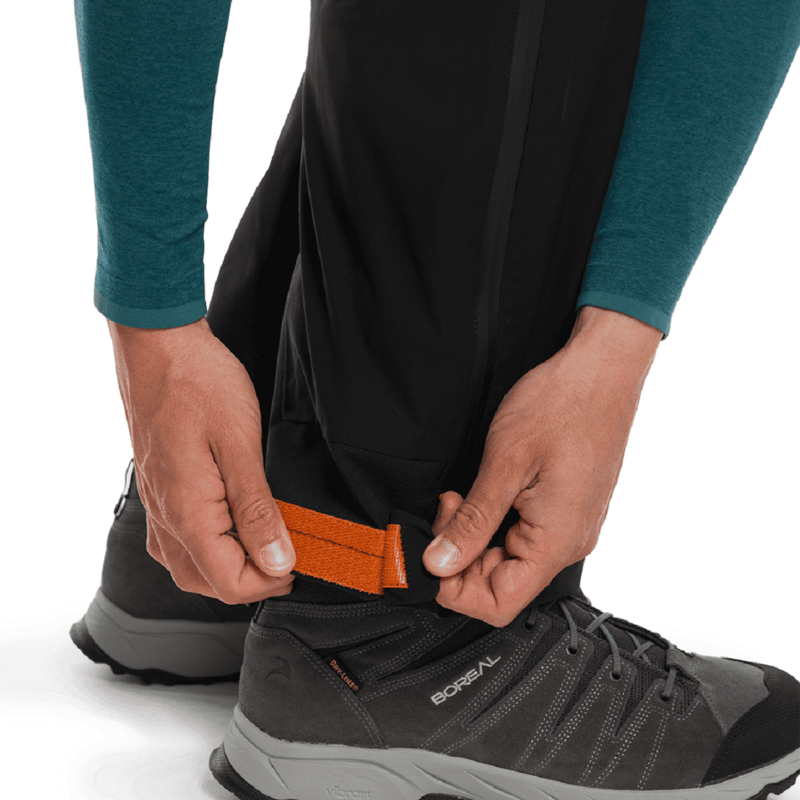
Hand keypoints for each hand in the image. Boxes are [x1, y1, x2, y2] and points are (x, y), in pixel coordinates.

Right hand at [108, 316, 295, 602]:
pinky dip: (209, 546)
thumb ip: (258, 510)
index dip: (271, 582)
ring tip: (266, 540)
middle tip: (288, 552)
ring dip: (229, 566)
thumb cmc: (198, 383)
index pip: (229, 585)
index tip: (302, 560)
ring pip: (189, 565)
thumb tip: (277, 560)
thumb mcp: (240, 445)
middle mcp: (166, 517)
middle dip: (251, 579)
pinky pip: (178, 538)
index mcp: (188, 514)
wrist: (157, 344)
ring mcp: (158, 503)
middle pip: (207, 583)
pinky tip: (233, 524)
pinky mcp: (159, 486)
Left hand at [423, 307, 661, 624]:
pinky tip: (482, 491)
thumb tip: (440, 563)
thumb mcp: (504, 463)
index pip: (498, 605)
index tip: (430, 553)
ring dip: (475, 535)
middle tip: (445, 508)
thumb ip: (472, 522)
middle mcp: (569, 542)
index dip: (454, 589)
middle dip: (459, 554)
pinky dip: (493, 521)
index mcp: (556, 541)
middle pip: (501, 583)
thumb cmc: (562, 404)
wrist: (601, 369)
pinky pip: (523, 535)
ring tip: (461, 494)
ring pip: (509, 559)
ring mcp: (570, 526)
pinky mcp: (566, 509)